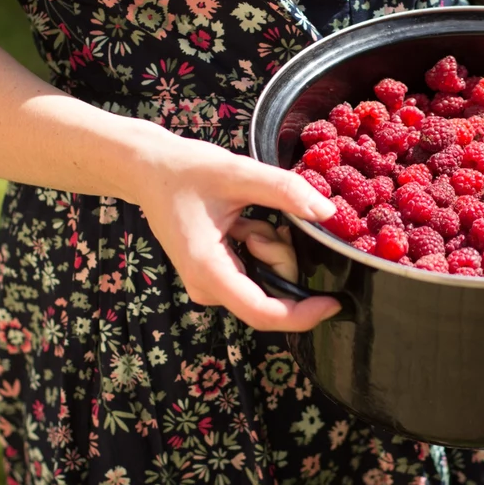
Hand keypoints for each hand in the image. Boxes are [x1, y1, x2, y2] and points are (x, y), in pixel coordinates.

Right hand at [133, 135, 339, 330]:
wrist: (149, 169)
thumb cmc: (186, 170)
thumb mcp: (239, 172)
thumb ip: (284, 191)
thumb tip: (327, 212)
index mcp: (208, 270)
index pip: (262, 313)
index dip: (303, 314)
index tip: (334, 301)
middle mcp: (207, 287)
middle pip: (269, 294)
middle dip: (280, 256)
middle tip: (265, 221)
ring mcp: (210, 284)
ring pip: (265, 282)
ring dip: (270, 249)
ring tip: (248, 218)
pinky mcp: (214, 276)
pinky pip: (255, 273)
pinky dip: (261, 248)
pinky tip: (245, 224)